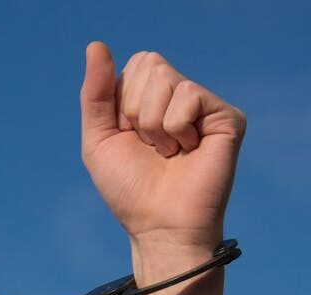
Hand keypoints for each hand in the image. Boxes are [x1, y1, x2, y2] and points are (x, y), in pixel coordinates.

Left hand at [79, 42, 245, 283]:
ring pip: (165, 78)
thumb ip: (94, 93)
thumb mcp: (98, 139)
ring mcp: (203, 106)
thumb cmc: (129, 189)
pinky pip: (188, 95)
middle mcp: (178, 97)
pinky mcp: (225, 116)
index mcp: (149, 98)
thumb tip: (96, 45)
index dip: (120, 104)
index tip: (128, 137)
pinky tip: (187, 151)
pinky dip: (175, 128)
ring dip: (153, 124)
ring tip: (167, 151)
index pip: (132, 66)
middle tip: (149, 145)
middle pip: (148, 64)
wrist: (157, 224)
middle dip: (135, 110)